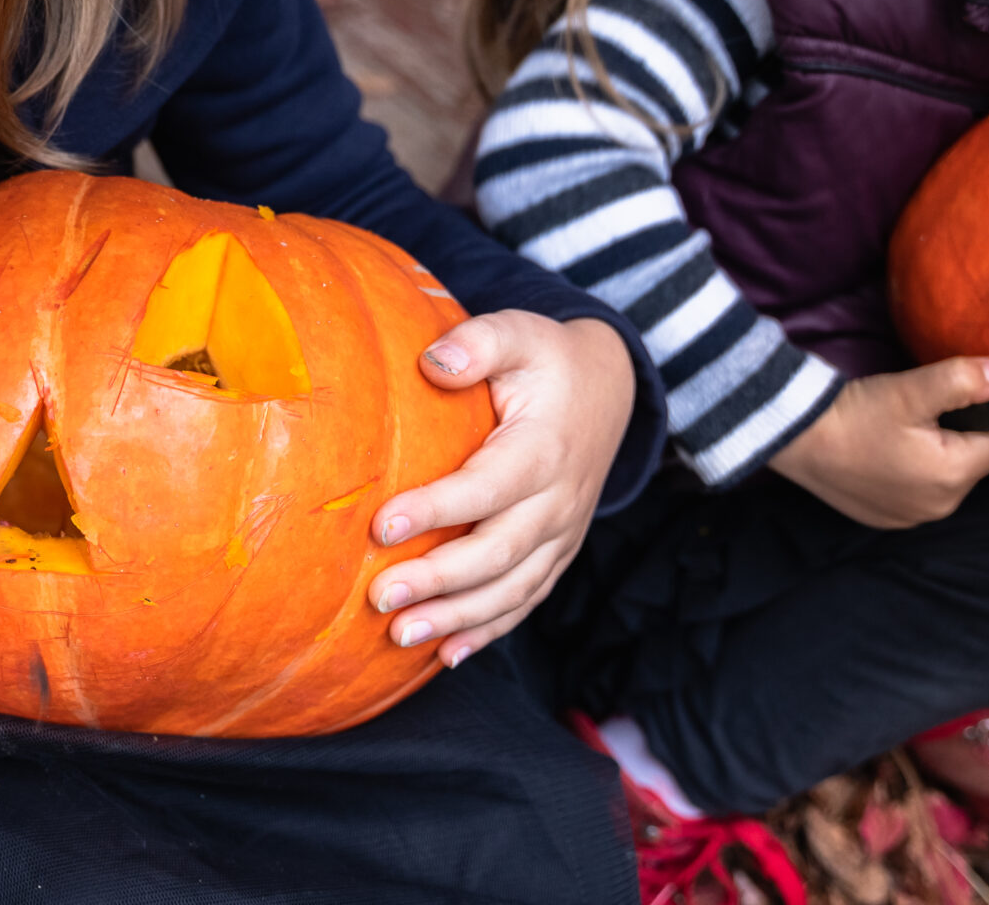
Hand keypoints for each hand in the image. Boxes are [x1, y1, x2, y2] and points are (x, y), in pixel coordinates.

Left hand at [366, 311, 633, 667]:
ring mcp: (561, 535)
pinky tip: (445, 655)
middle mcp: (558, 502)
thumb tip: (433, 362)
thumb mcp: (520, 332)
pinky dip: (488, 631)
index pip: (488, 488)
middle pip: (499, 552)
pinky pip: (525, 601)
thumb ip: (479, 342)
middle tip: (379, 598)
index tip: (382, 526)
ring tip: (400, 636)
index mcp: (544, 450)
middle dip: (439, 581)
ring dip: (457, 618)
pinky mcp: (556, 554)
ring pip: (512, 589)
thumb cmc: (546, 360)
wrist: (609, 391)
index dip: (439, 510)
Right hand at [767, 357, 988, 528]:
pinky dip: (906, 478)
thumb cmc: (855, 414)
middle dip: (955, 441)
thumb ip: (964, 381)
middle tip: (913, 419)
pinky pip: (916, 496)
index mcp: (953, 477)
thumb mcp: (910, 390)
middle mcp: (939, 508)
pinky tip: (879, 458)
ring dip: (932, 460)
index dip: (978, 418)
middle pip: (972, 465)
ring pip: (945, 481)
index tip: (943, 406)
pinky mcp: (885, 521)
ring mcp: (910, 519)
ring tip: (893, 437)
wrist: (794, 438)